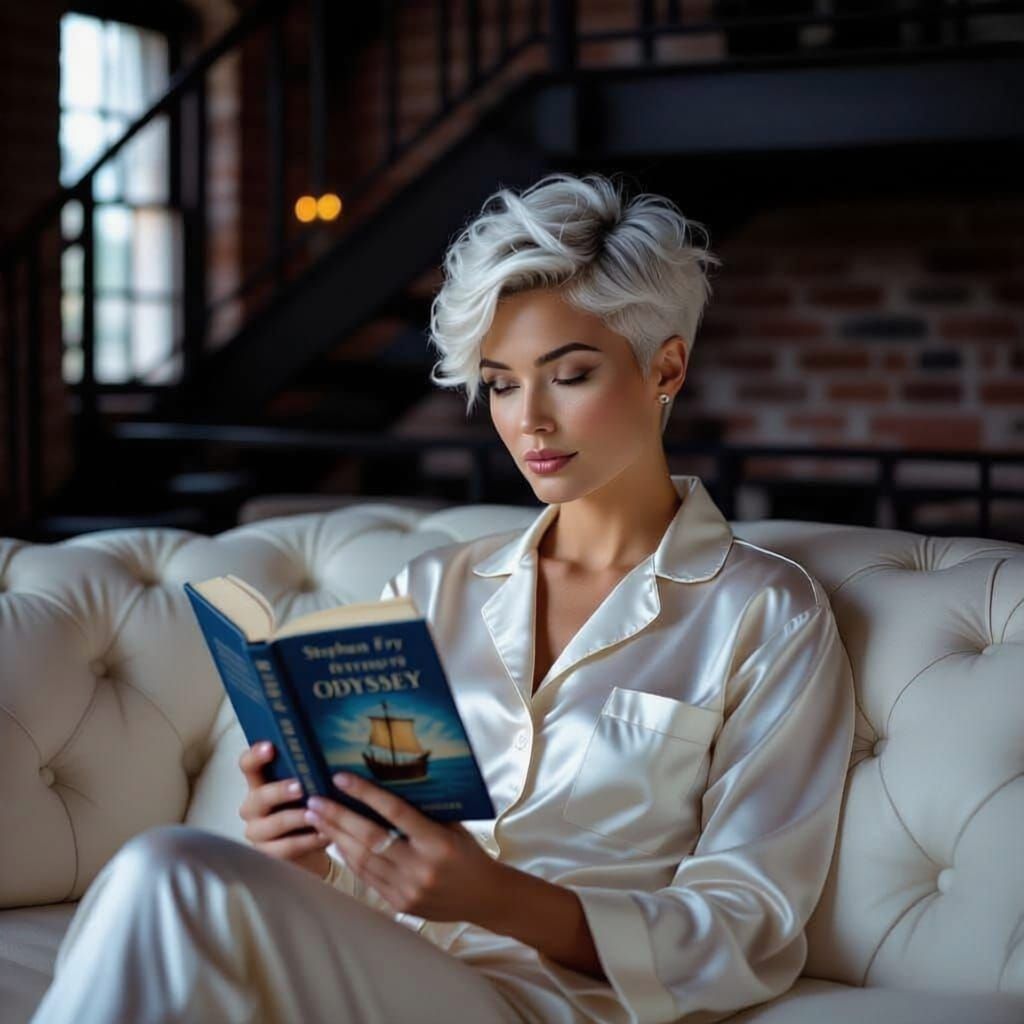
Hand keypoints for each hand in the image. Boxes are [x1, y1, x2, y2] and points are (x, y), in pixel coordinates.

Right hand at [238, 741, 330, 876]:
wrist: (311, 845)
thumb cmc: (307, 806)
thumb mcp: (306, 787)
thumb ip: (307, 773)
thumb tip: (328, 757)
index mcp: (260, 784)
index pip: (248, 765)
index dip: (255, 755)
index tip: (271, 747)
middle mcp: (252, 807)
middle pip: (259, 796)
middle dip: (280, 791)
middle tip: (301, 787)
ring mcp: (257, 832)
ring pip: (274, 823)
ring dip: (297, 817)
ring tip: (317, 814)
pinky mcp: (267, 854)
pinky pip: (287, 847)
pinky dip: (308, 840)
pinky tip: (325, 834)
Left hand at [303, 771, 504, 923]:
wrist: (483, 897)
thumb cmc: (468, 853)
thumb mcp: (452, 826)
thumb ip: (422, 812)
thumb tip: (384, 785)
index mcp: (438, 842)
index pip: (395, 812)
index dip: (366, 794)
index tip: (341, 778)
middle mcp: (420, 867)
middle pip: (370, 838)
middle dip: (337, 817)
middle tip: (314, 799)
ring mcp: (407, 889)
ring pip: (361, 859)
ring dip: (335, 836)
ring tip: (315, 817)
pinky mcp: (399, 903)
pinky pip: (366, 876)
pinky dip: (348, 857)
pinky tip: (335, 840)